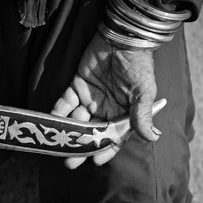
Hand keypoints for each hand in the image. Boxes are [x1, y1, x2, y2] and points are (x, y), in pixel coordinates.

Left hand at [51, 33, 159, 167]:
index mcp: (121, 114)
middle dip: (80, 148)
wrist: (121, 39)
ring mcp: (89, 100)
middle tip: (69, 163)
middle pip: (90, 134)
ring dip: (66, 133)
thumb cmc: (137, 65)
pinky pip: (64, 102)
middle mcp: (104, 110)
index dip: (104, 150)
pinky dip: (57, 112)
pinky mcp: (76, 87)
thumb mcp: (143, 90)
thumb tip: (152, 137)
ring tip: (57, 146)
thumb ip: (142, 113)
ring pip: (75, 121)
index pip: (112, 138)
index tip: (95, 161)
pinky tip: (50, 121)